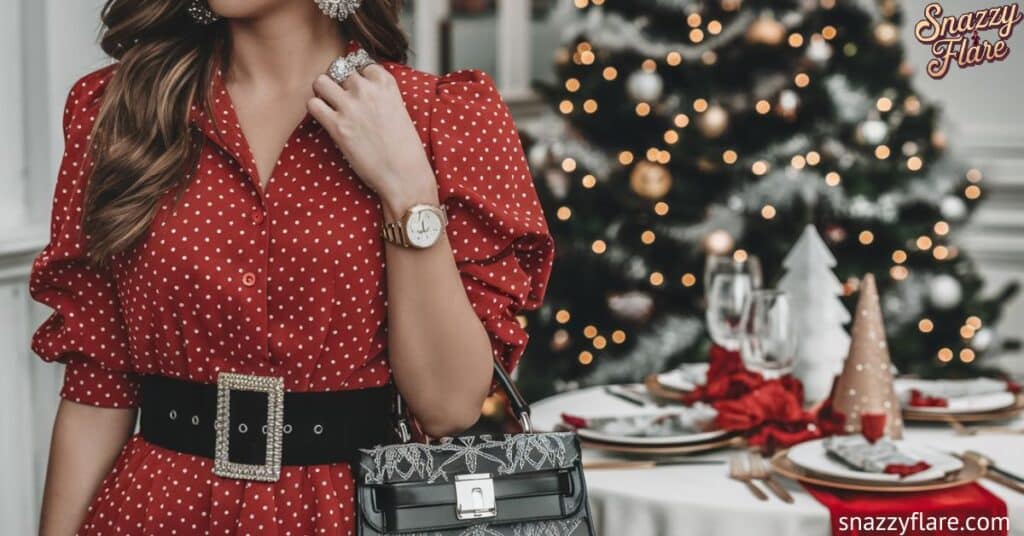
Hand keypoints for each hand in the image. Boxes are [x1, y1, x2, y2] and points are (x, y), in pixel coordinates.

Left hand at [308, 64, 437, 218]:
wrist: (405, 174)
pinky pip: (313, 105)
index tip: (357, 90)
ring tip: (330, 107)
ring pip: (321, 82)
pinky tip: (326, 121)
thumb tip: (362, 90)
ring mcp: (350, 106)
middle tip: (343, 102)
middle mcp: (367, 89)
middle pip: (339, 70)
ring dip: (323, 93)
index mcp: (386, 82)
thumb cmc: (405, 148)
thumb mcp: (399, 109)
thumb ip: (381, 94)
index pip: (360, 62)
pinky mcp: (337, 126)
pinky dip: (316, 110)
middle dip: (339, 84)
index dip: (355, 76)